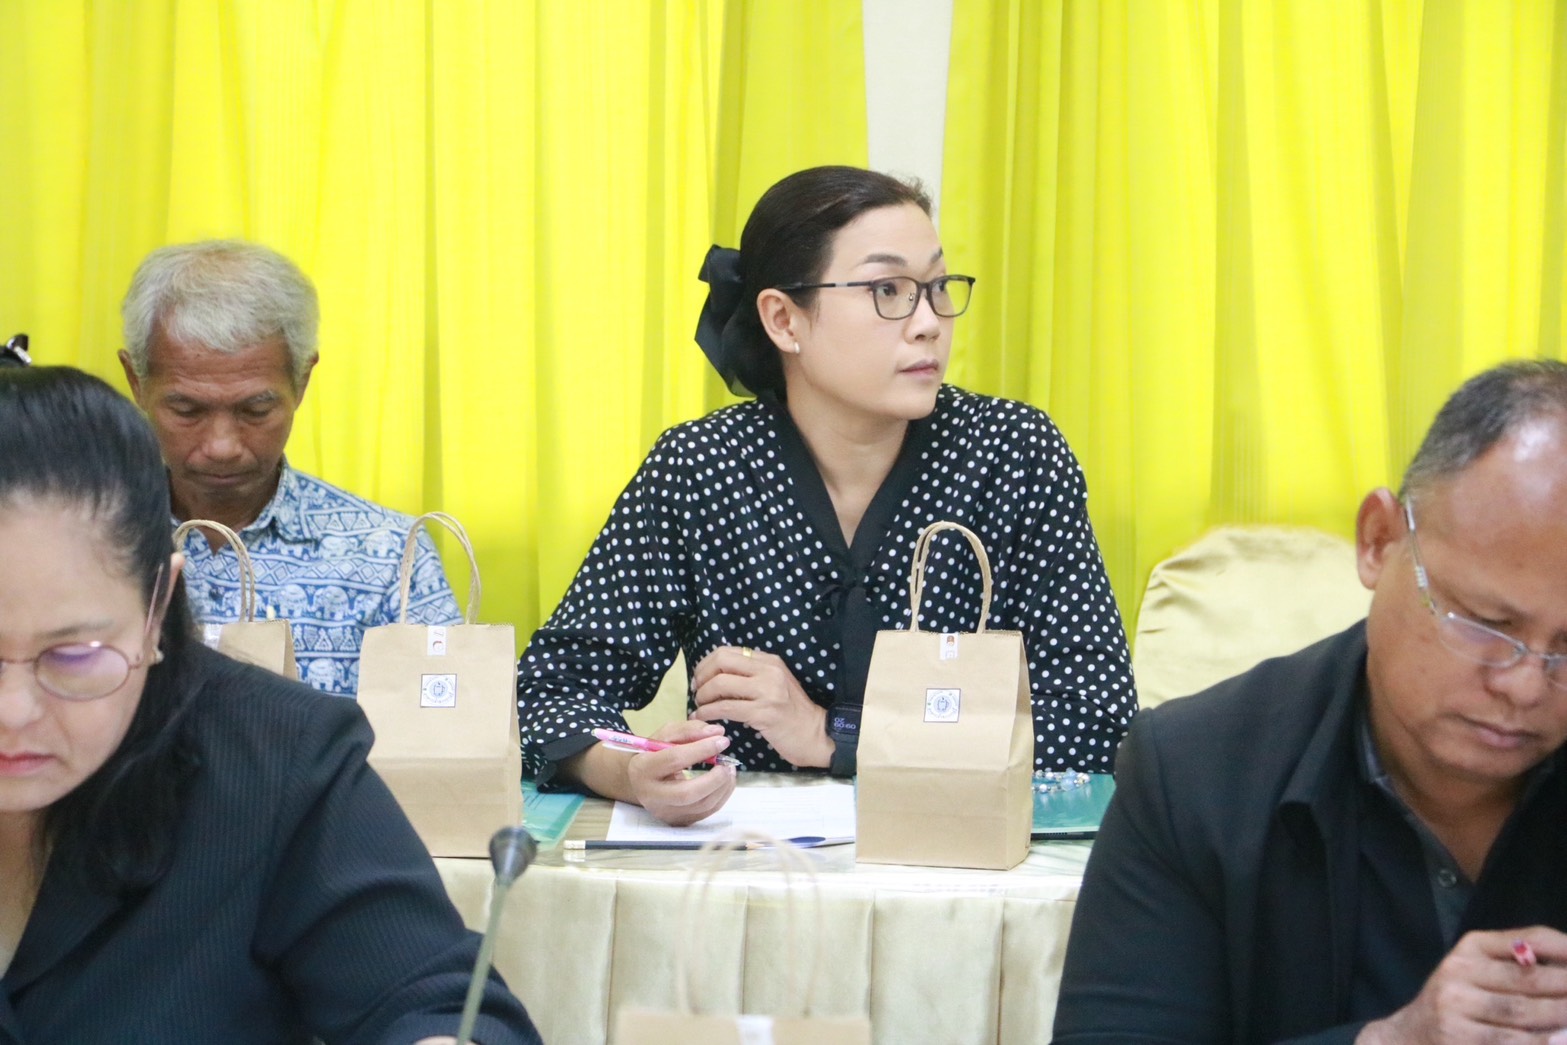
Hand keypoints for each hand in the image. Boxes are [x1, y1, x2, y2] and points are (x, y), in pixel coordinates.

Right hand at [624, 720, 737, 826]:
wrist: (639, 781)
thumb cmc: (654, 754)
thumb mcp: (666, 735)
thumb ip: (690, 730)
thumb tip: (718, 732)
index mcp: (643, 769)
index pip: (675, 759)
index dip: (702, 749)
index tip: (722, 741)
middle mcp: (651, 795)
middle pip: (688, 793)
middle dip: (714, 777)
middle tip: (727, 763)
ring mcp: (665, 812)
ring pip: (701, 805)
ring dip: (722, 786)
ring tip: (729, 769)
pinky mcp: (678, 821)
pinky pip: (707, 812)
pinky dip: (721, 795)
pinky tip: (725, 781)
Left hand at [690, 646, 831, 768]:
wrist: (814, 734)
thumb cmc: (791, 712)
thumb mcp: (774, 684)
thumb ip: (752, 675)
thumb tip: (716, 674)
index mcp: (769, 661)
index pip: (727, 652)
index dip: (706, 664)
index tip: (699, 679)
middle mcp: (769, 671)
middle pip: (721, 662)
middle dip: (701, 677)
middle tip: (696, 692)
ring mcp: (767, 691)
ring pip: (720, 685)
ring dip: (703, 697)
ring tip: (700, 707)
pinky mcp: (763, 713)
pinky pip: (726, 708)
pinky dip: (708, 712)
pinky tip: (703, 717)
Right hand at [1357, 927, 1566, 1043]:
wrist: (1410, 1037)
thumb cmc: (1460, 1002)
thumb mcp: (1480, 970)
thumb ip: (1521, 964)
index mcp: (1470, 948)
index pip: (1529, 942)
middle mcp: (1458, 972)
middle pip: (1529, 981)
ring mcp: (1455, 1008)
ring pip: (1522, 1015)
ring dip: (1561, 1020)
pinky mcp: (1458, 1040)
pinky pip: (1509, 1043)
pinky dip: (1541, 1043)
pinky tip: (1558, 1041)